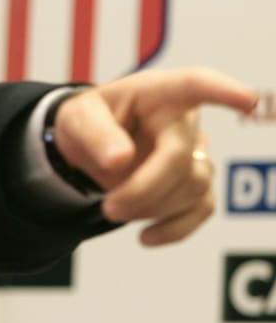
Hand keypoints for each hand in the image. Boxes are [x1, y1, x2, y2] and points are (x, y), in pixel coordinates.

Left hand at [51, 67, 256, 245]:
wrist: (88, 148)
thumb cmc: (87, 123)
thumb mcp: (76, 119)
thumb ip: (94, 134)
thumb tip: (120, 160)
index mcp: (156, 92)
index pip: (193, 85)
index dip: (221, 91)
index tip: (245, 100)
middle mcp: (184, 120)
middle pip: (180, 158)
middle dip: (145, 189)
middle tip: (109, 208)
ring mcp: (195, 152)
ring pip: (193, 187)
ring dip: (151, 206)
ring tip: (114, 208)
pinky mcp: (196, 184)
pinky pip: (202, 209)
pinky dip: (174, 228)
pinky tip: (146, 237)